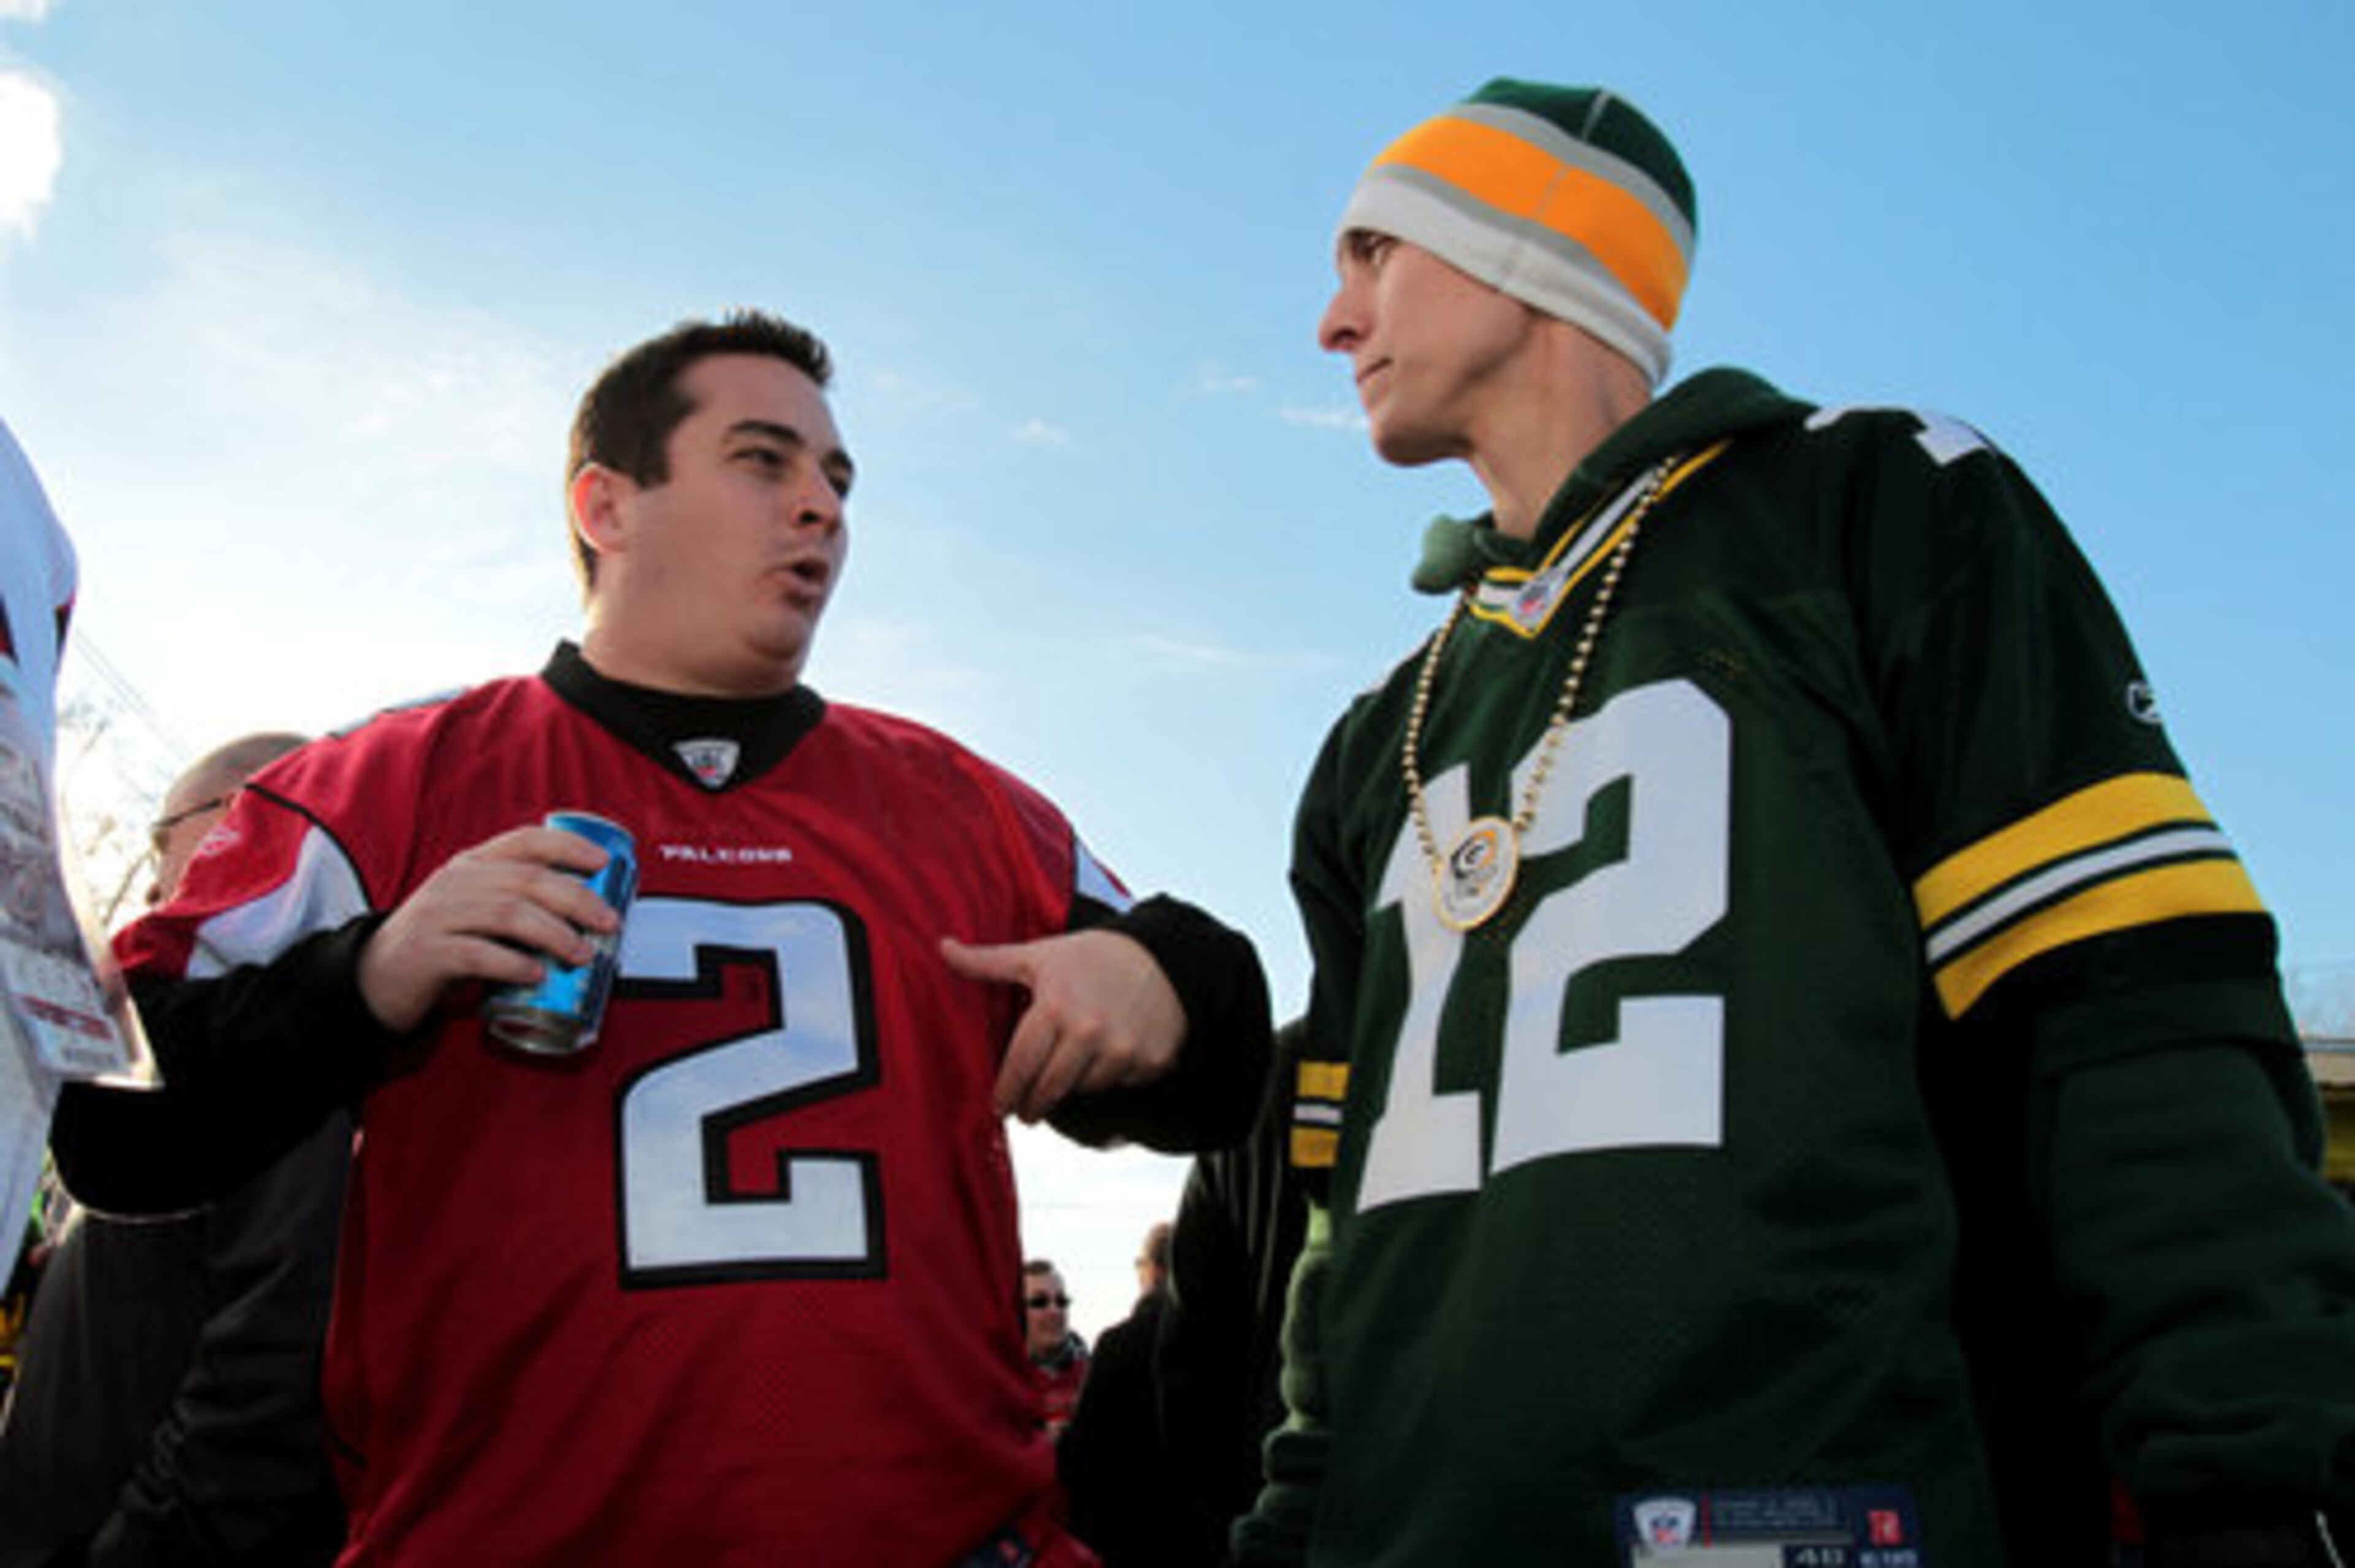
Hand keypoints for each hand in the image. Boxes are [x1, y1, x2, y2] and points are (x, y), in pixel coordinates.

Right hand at [356, 825, 620, 1033]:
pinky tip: (535, 974)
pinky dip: (512, 963)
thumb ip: (519, 903)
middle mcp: (455, 882)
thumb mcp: (477, 909)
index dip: (568, 846)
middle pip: (526, 880)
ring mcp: (438, 915)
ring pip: (506, 914)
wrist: (375, 976)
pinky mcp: (427, 953)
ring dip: (553, 933)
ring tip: (581, 953)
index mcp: (472, 864)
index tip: (603, 862)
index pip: (524, 841)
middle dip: (575, 899)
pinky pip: (477, 954)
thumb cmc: (441, 941)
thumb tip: (587, 916)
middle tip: (608, 922)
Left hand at [940, 929, 1184, 1123]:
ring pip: (1086, 1090)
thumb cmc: (1092, 955)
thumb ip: (987, 961)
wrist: (1164, 955)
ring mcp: (1123, 1050)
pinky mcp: (1152, 1061)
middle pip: (1049, 1090)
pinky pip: (1122, 1085)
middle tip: (1028, 1109)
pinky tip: (1111, 1055)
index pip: (1019, 1068)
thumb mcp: (1037, 955)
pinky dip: (1114, 1077)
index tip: (1000, 1106)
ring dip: (1075, 1085)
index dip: (1006, 1093)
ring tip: (1073, 1066)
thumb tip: (941, 946)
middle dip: (1034, 1104)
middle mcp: (1089, 1032)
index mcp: (1055, 1008)